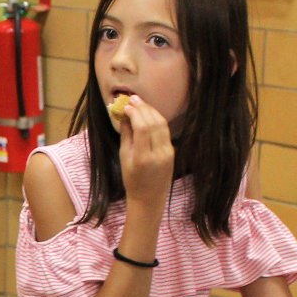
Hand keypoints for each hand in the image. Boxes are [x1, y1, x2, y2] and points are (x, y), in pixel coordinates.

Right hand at [112, 93, 174, 214]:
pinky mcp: (172, 151)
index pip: (142, 128)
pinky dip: (156, 120)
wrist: (149, 198)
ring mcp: (168, 152)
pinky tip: (148, 114)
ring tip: (140, 103)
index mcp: (143, 157)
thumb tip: (124, 115)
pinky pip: (164, 131)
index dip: (135, 113)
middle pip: (153, 123)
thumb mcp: (124, 159)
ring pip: (162, 124)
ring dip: (151, 111)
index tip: (126, 105)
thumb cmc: (132, 181)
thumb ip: (126, 136)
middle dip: (143, 108)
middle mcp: (159, 153)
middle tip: (133, 98)